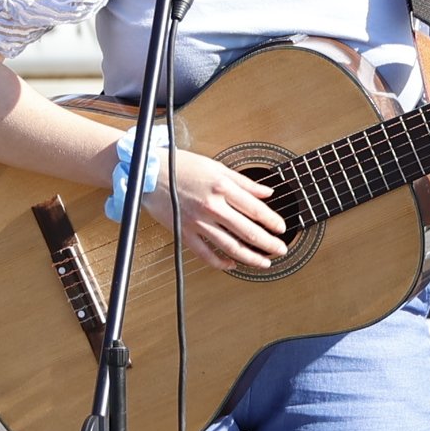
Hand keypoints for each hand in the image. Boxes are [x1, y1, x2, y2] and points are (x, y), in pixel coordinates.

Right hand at [156, 147, 289, 271]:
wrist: (148, 173)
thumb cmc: (180, 166)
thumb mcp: (216, 167)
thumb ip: (244, 183)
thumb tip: (266, 193)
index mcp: (222, 188)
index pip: (256, 210)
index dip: (273, 222)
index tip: (282, 228)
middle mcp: (211, 207)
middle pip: (248, 232)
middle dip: (268, 244)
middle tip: (280, 249)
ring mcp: (197, 222)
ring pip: (230, 247)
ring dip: (250, 258)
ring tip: (263, 262)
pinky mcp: (184, 233)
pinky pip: (205, 254)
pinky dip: (220, 263)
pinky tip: (232, 264)